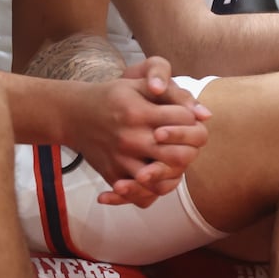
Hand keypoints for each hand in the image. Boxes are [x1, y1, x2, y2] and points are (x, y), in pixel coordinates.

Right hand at [68, 59, 209, 208]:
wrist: (73, 114)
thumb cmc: (113, 97)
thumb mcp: (137, 83)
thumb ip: (171, 93)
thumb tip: (205, 115)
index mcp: (138, 112)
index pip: (184, 120)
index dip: (193, 120)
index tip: (189, 120)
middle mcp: (130, 138)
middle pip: (179, 155)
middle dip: (191, 150)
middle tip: (187, 144)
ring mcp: (121, 159)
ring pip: (161, 180)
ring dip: (174, 173)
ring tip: (173, 161)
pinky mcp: (112, 175)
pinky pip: (141, 194)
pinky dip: (154, 189)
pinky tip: (158, 176)